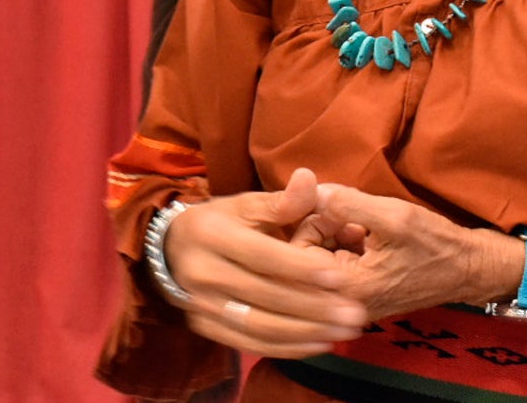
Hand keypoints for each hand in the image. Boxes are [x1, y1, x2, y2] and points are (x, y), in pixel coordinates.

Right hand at [162, 168, 369, 357]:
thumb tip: (310, 179)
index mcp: (213, 235)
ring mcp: (202, 305)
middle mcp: (203, 273)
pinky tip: (320, 343)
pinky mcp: (206, 328)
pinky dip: (287, 348)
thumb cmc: (220, 223)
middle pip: (265, 296)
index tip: (341, 277)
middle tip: (355, 313)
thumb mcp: (245, 204)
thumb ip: (281, 201)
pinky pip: (250, 344)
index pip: (263, 256)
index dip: (302, 268)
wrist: (172, 250)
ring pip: (259, 326)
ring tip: (345, 331)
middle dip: (314, 307)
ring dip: (306, 333)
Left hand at [313, 184, 521, 322]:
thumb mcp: (393, 216)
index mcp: (347, 289)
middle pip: (305, 256)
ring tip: (365, 224)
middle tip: (354, 215)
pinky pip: (337, 263)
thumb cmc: (435, 244)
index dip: (310, 221)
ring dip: (336, 233)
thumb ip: (348, 203)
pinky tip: (369, 234)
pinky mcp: (360, 293)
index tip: (336, 207)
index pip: (296, 255)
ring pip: (321, 257)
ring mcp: (351, 300)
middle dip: (324, 226)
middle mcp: (343, 303)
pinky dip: (347, 244)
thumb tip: (311, 191)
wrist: (468, 269)